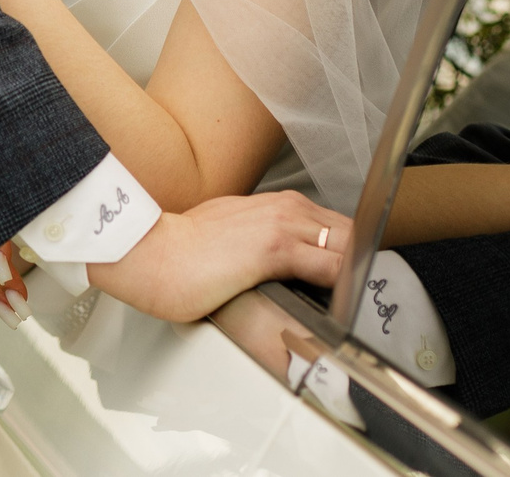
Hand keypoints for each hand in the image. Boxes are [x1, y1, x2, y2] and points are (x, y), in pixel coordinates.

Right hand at [87, 192, 349, 324]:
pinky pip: (331, 267)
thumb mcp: (230, 235)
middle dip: (359, 261)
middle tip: (359, 294)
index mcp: (276, 205)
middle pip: (348, 231)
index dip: (348, 252)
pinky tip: (342, 304)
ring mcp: (283, 225)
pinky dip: (344, 286)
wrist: (149, 252)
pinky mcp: (276, 248)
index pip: (333, 225)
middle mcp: (285, 208)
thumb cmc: (180, 252)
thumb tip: (273, 268)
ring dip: (355, 274)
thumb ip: (259, 243)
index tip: (351, 279)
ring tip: (355, 303)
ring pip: (346, 245)